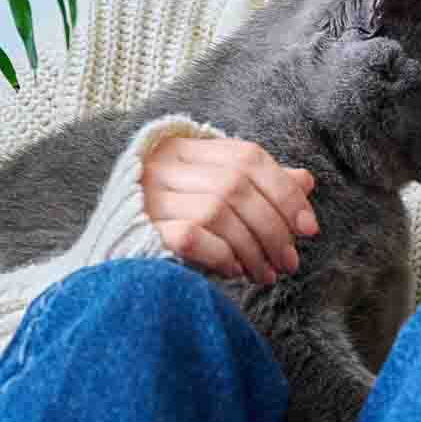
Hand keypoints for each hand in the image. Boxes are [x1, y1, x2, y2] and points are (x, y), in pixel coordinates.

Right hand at [141, 137, 318, 283]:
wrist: (112, 257)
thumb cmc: (172, 226)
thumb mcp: (216, 199)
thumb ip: (258, 188)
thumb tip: (305, 181)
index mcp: (184, 147)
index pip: (248, 156)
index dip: (284, 191)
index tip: (308, 228)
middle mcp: (163, 165)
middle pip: (236, 185)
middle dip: (273, 228)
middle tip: (289, 263)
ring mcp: (148, 196)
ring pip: (218, 210)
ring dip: (253, 248)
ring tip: (265, 274)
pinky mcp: (140, 229)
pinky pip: (192, 236)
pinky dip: (222, 255)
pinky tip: (234, 271)